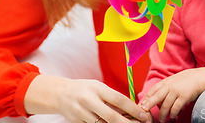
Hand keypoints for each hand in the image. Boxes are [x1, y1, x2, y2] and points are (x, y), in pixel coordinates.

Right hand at [25, 75, 149, 122]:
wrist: (60, 94)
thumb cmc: (85, 89)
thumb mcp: (98, 87)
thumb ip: (112, 96)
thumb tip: (131, 108)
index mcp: (97, 88)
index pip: (119, 100)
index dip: (133, 109)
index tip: (143, 115)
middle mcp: (89, 101)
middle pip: (112, 117)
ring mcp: (82, 114)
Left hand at [139, 68, 204, 121]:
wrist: (198, 78)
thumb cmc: (184, 81)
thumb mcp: (172, 81)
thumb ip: (164, 88)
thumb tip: (154, 98)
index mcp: (165, 82)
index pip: (152, 90)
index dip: (146, 98)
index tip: (142, 106)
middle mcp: (169, 86)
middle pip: (156, 97)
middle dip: (149, 105)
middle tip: (144, 112)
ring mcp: (176, 91)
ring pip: (166, 105)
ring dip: (163, 114)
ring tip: (162, 120)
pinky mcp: (184, 96)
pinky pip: (176, 108)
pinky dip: (173, 113)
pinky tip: (172, 117)